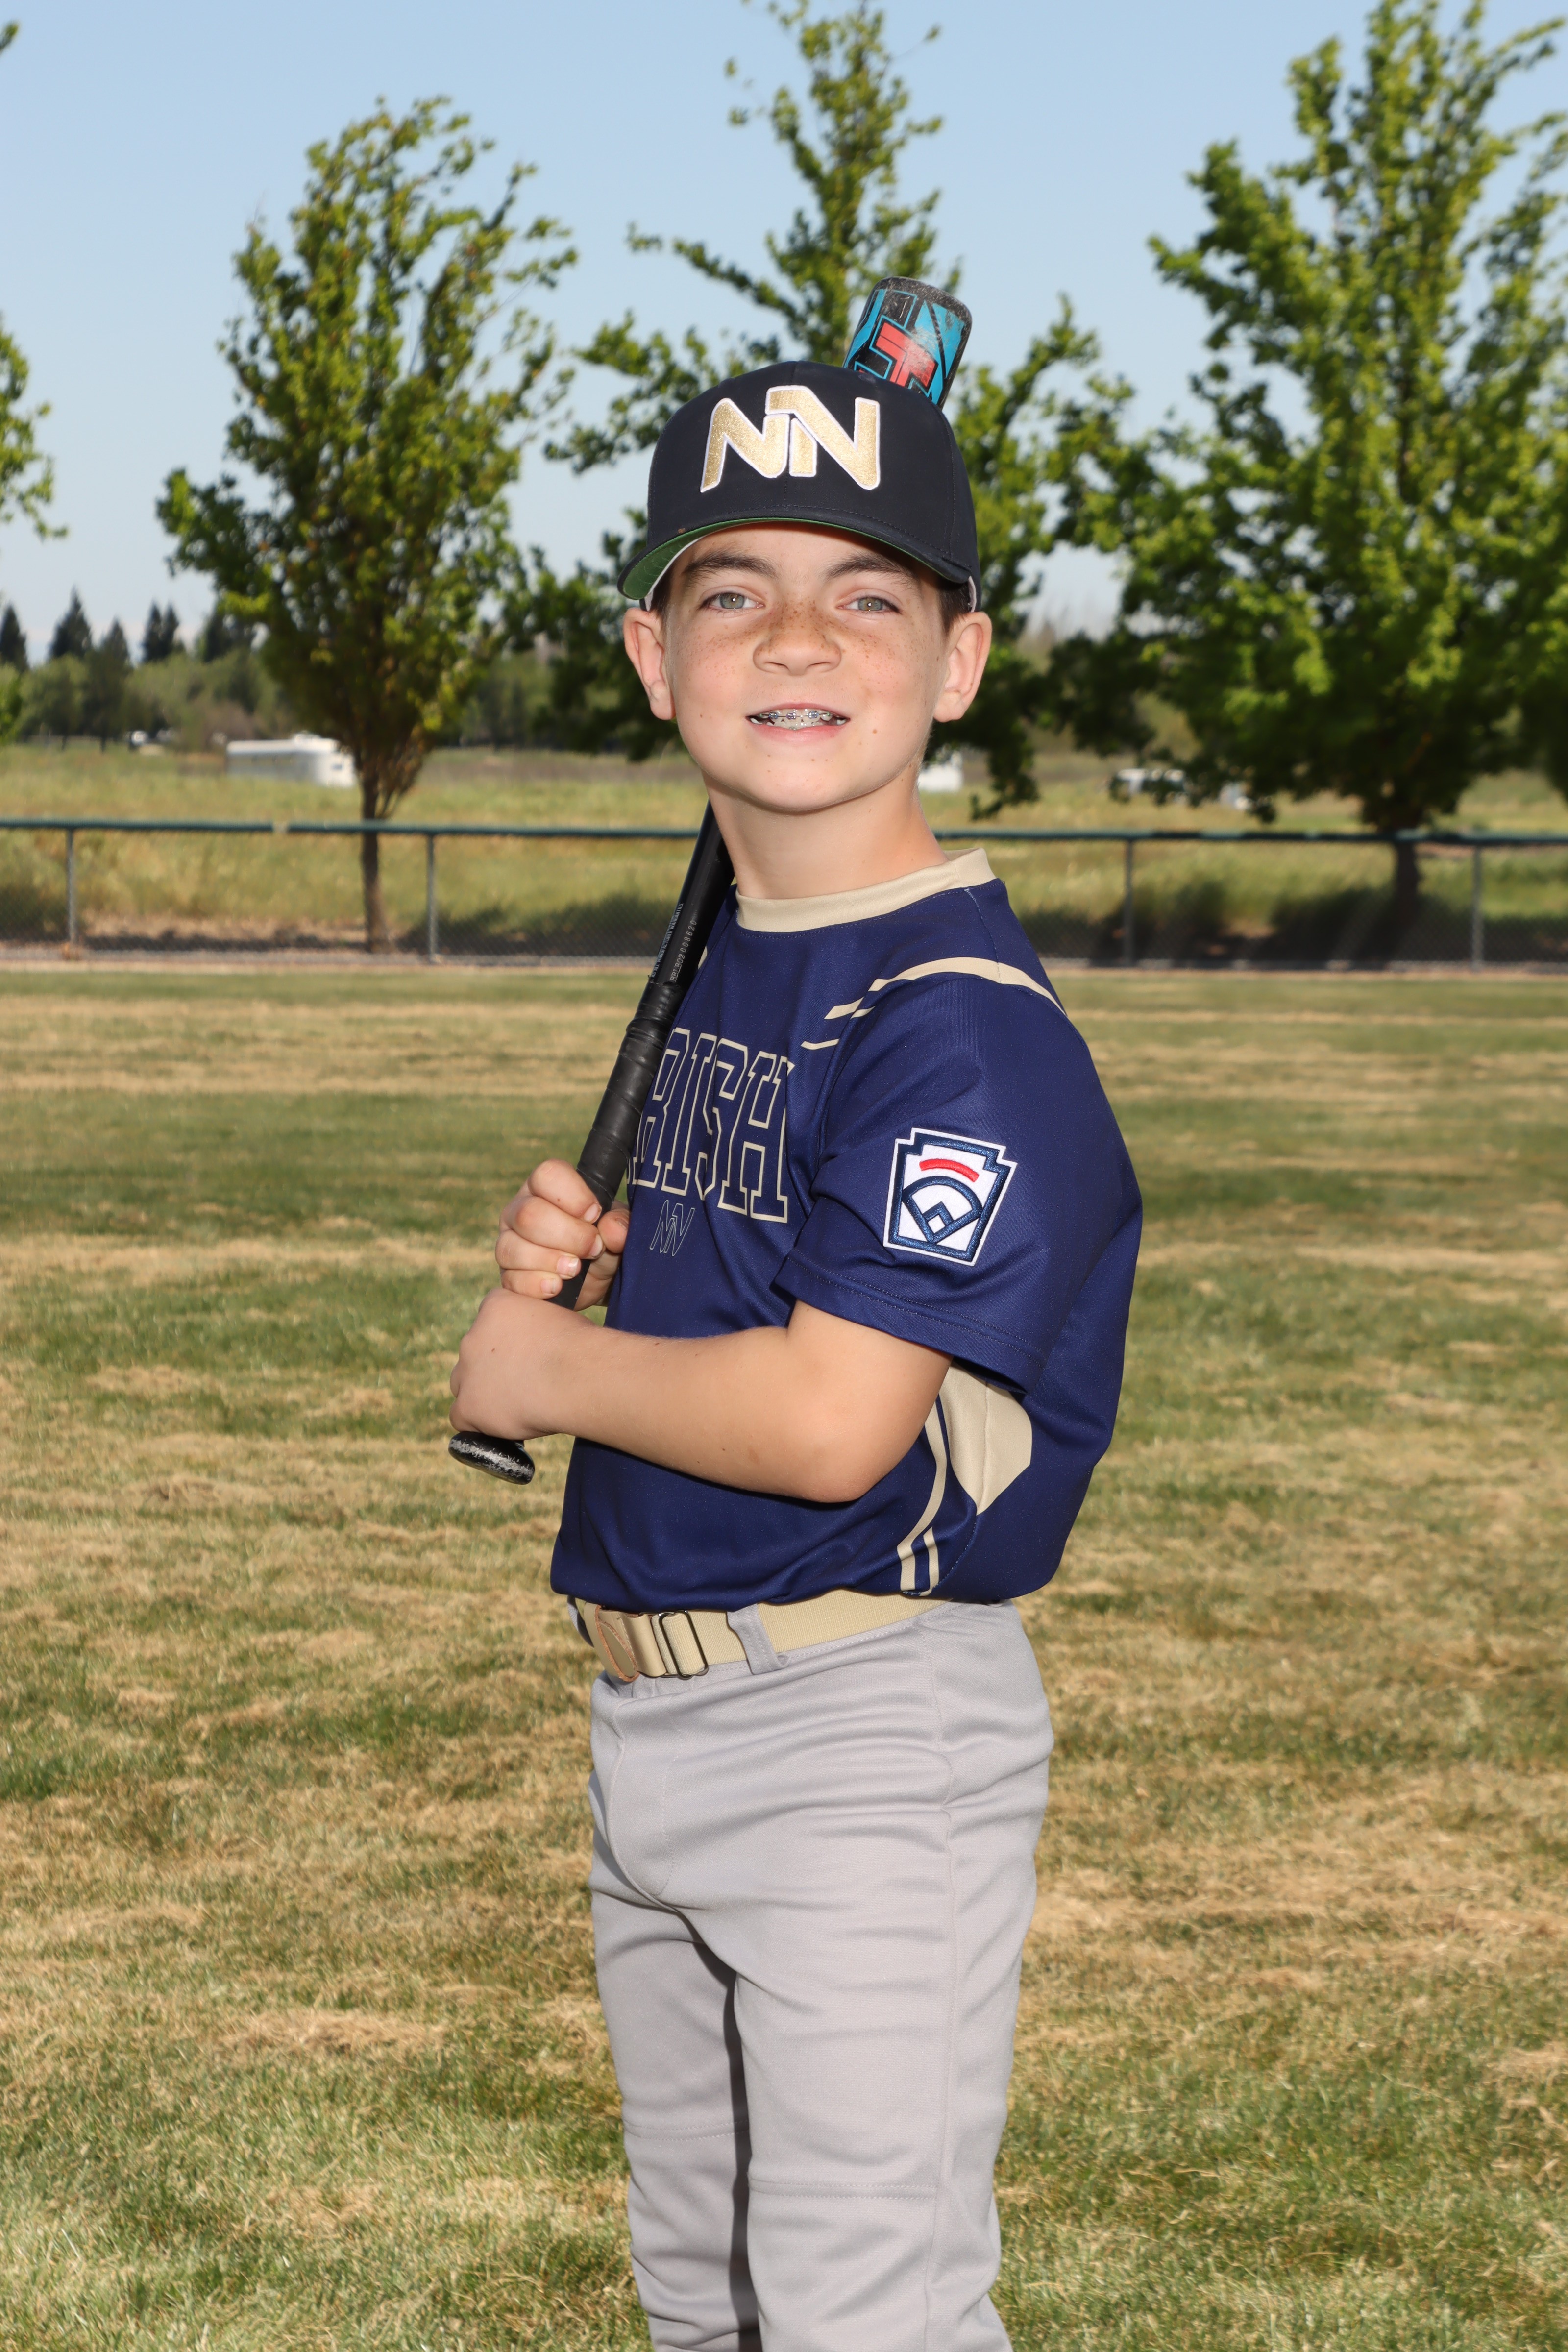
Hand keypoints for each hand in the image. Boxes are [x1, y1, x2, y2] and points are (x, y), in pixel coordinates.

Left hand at [449, 1285, 581, 1439]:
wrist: (578, 1377)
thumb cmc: (580, 1346)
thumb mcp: (558, 1317)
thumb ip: (536, 1324)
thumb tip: (540, 1339)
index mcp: (495, 1306)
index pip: (489, 1323)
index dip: (507, 1342)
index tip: (526, 1354)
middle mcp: (472, 1336)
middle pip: (473, 1354)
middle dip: (493, 1367)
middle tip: (524, 1381)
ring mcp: (467, 1372)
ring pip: (463, 1384)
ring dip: (483, 1393)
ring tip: (516, 1404)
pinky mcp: (468, 1407)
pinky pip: (461, 1418)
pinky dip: (479, 1424)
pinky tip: (503, 1425)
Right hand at [495, 1159, 629, 1307]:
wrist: (599, 1280)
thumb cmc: (606, 1243)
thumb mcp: (620, 1231)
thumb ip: (621, 1224)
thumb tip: (613, 1229)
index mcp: (547, 1187)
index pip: (548, 1174)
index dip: (574, 1196)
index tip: (595, 1215)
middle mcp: (520, 1209)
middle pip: (528, 1214)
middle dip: (568, 1236)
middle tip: (593, 1249)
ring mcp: (509, 1242)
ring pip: (513, 1248)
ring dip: (551, 1261)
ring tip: (575, 1270)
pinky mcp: (507, 1275)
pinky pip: (511, 1280)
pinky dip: (536, 1286)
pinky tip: (556, 1287)